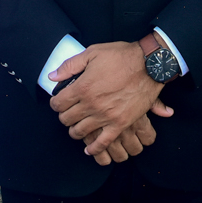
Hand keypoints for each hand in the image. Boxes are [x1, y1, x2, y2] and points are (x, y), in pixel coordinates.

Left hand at [49, 39, 173, 156]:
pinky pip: (103, 142)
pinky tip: (89, 149)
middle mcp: (91, 104)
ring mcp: (105, 116)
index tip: (58, 102)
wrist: (149, 65)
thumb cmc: (121, 56)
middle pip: (66, 119)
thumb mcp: (92, 53)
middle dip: (64, 116)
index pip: (58, 103)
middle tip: (68, 113)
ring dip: (75, 131)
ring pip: (80, 132)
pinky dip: (94, 148)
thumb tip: (52, 77)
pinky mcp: (120, 123)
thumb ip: (70, 66)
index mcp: (82, 87)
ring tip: (77, 127)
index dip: (55, 103)